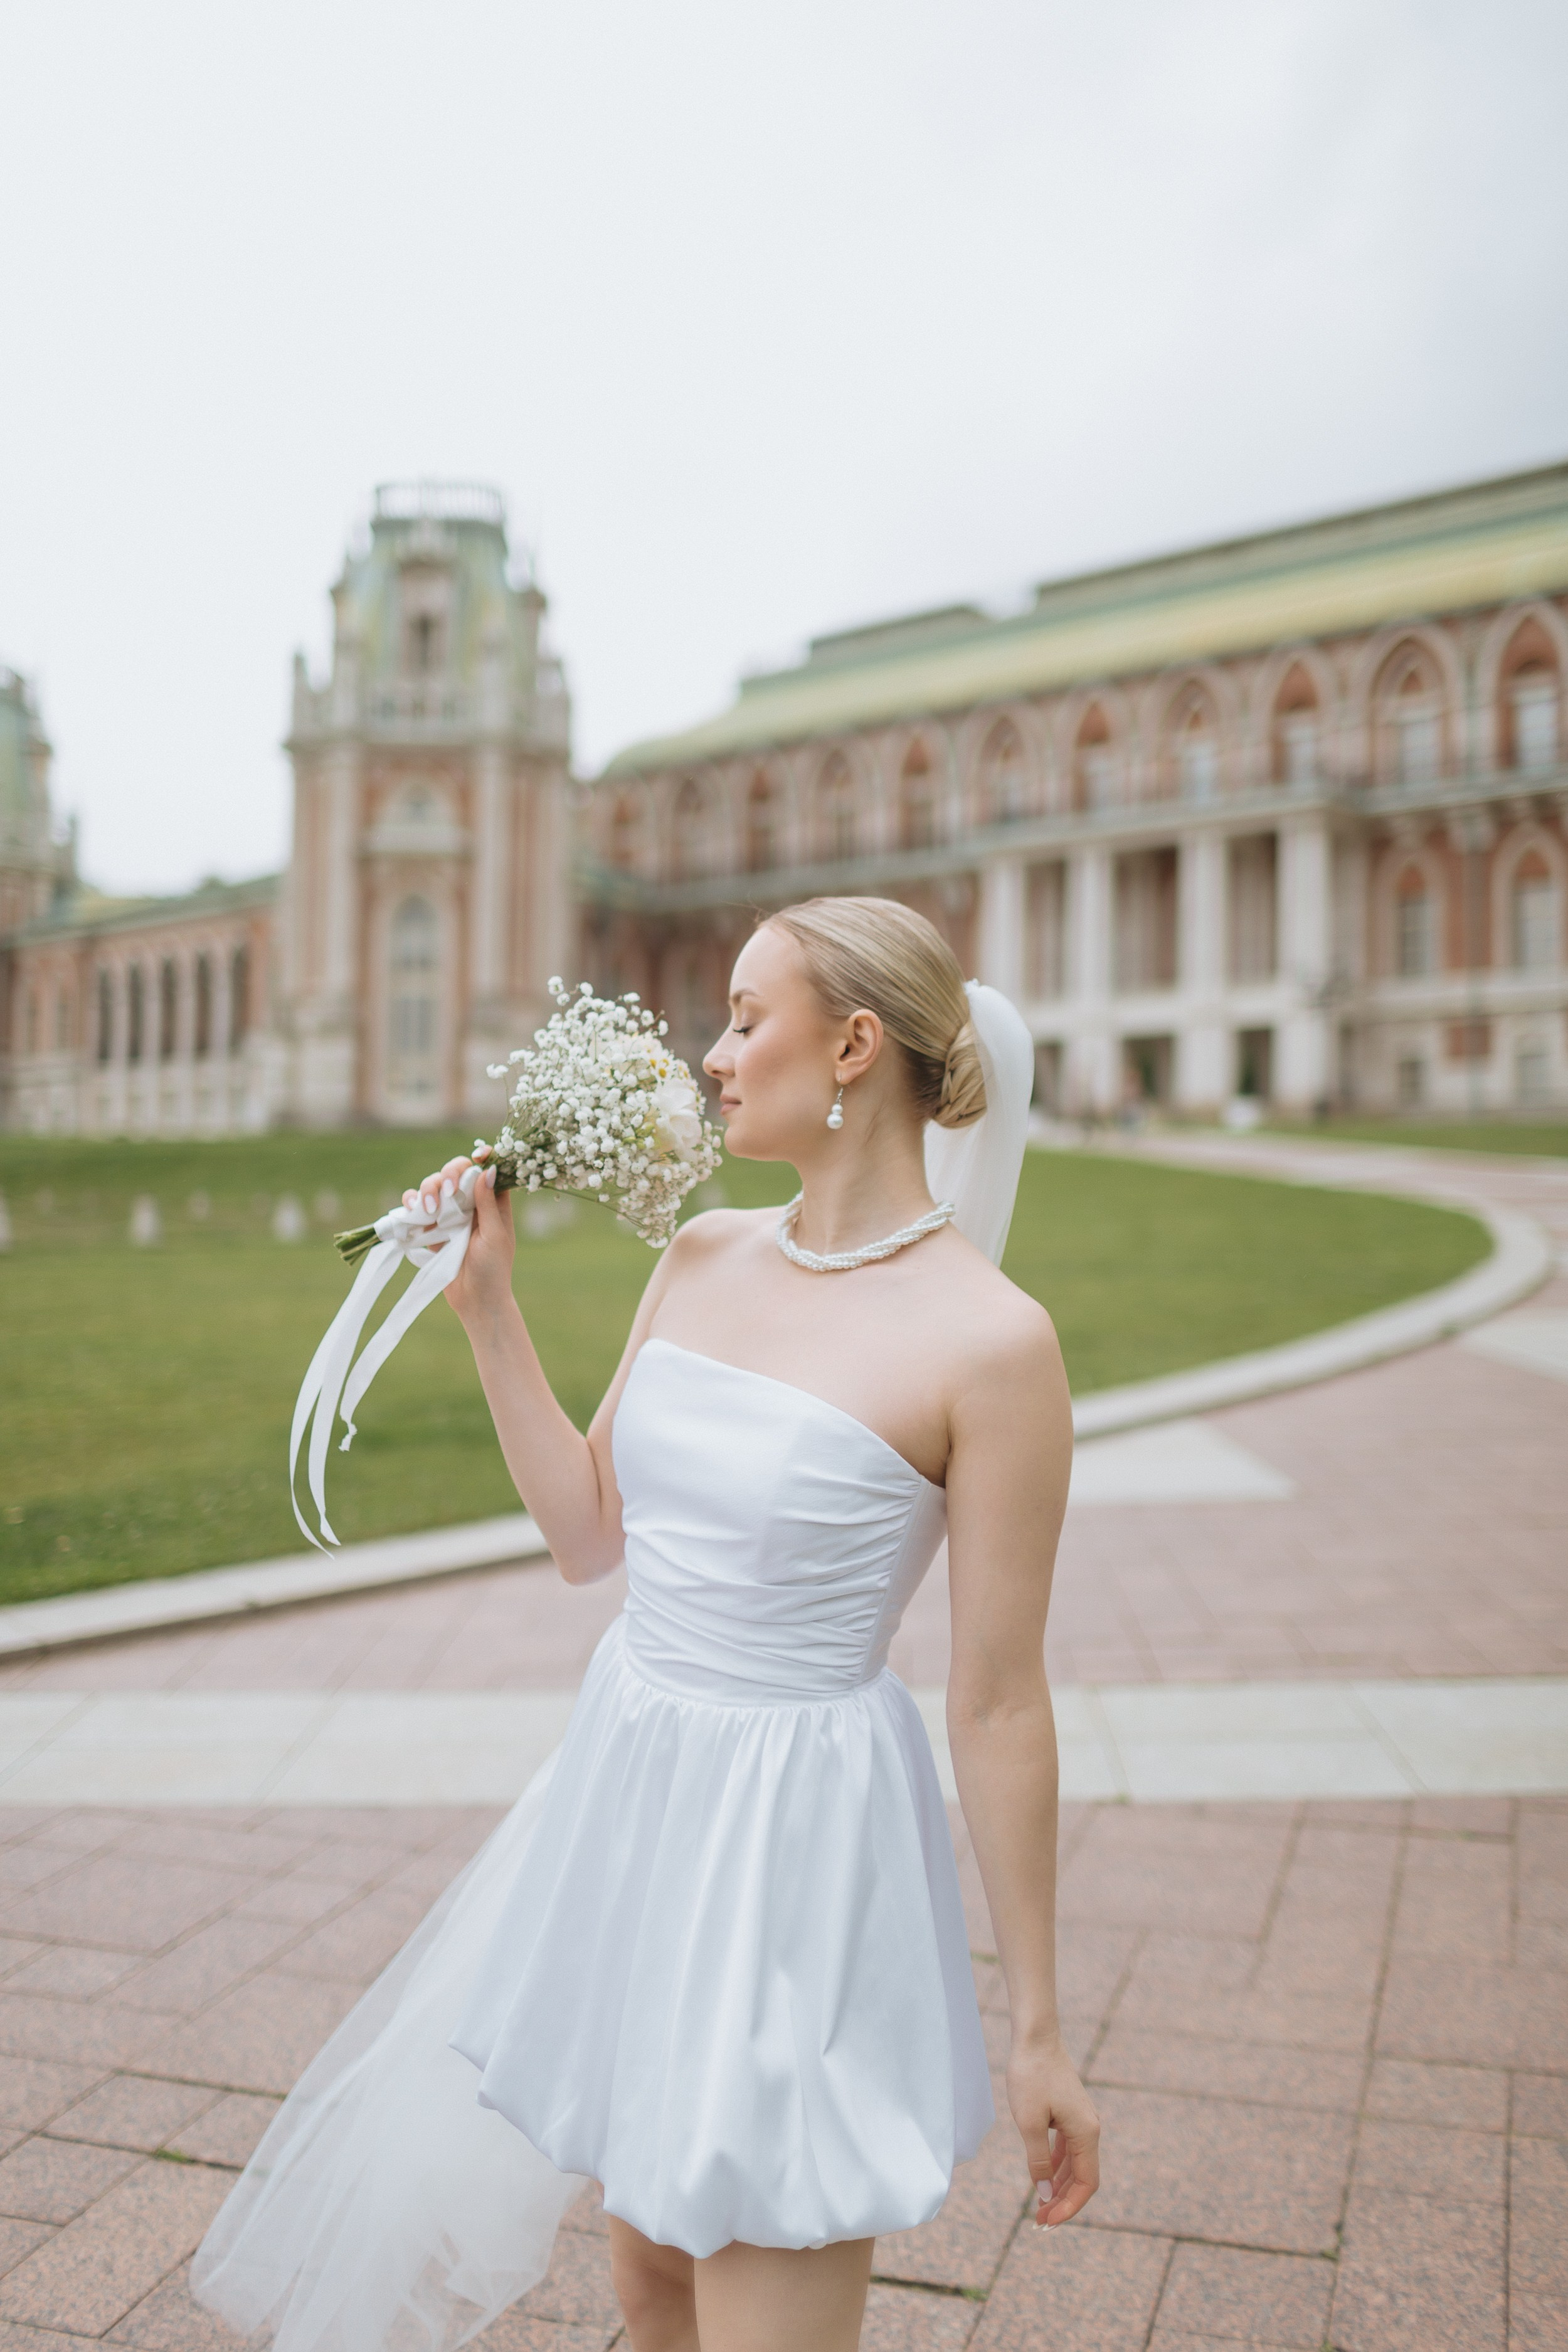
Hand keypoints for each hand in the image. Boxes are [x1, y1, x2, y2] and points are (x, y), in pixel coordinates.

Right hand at [404, 1151, 515, 1329]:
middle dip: (447, 1173)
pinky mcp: (431, 1228)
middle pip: (455, 1172)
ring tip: (428, 1209)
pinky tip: (413, 1211)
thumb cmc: (493, 1269)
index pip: (487, 1169)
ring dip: (427, 1189)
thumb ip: (488, 1203)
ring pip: (433, 1186)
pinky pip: (416, 1207)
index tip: (476, 1155)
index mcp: (492, 1202)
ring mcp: (449, 1214)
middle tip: (447, 1190)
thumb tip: (487, 1169)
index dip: (482, 1157)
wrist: (475, 1301)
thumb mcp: (495, 1235)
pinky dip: (411, 1204)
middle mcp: (470, 1204)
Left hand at [1007, 2035, 1099, 2229]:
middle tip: (1039, 2222)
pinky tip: (1042, 2177)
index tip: (1049, 2221)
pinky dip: (1056, 2167)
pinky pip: (1067, 2150)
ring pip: (1075, 2165)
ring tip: (1040, 2206)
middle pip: (1082, 2178)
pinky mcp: (1069, 2114)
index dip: (1070, 2207)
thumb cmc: (1031, 2077)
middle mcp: (1089, 2129)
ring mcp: (1081, 2121)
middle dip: (1063, 2202)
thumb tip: (1045, 2195)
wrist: (1035, 2038)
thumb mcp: (1029, 2123)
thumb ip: (1038, 2162)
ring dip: (1059, 2187)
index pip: (1087, 2183)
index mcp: (1086, 2133)